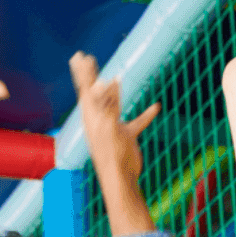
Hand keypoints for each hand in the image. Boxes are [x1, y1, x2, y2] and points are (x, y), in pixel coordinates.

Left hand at [69, 52, 157, 187]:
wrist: (121, 180)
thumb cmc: (113, 155)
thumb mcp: (109, 126)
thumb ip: (107, 105)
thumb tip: (104, 82)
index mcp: (92, 117)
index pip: (86, 89)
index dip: (83, 73)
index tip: (79, 56)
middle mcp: (99, 121)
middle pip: (94, 93)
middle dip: (89, 76)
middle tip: (84, 58)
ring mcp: (112, 129)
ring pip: (113, 105)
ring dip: (114, 90)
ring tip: (114, 77)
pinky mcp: (125, 137)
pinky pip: (136, 123)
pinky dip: (145, 115)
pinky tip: (155, 108)